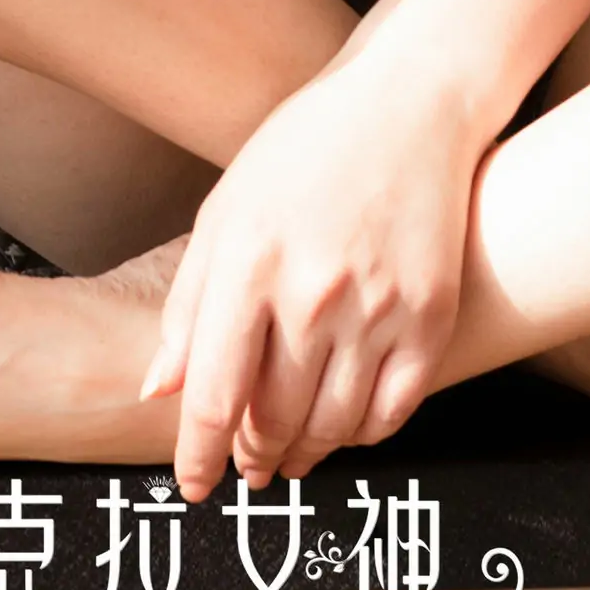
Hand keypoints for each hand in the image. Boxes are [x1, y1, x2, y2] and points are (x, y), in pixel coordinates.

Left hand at [140, 58, 481, 501]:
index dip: (197, 455)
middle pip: (272, 420)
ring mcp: (379, 307)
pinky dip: (362, 436)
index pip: (213, 396)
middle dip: (251, 457)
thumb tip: (157, 389)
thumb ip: (188, 302)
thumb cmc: (305, 150)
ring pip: (331, 427)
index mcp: (250, 263)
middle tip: (245, 467)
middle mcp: (313, 292)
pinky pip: (392, 412)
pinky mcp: (431, 314)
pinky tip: (343, 427)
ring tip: (288, 457)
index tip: (193, 486)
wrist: (409, 102)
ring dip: (303, 455)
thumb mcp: (226, 208)